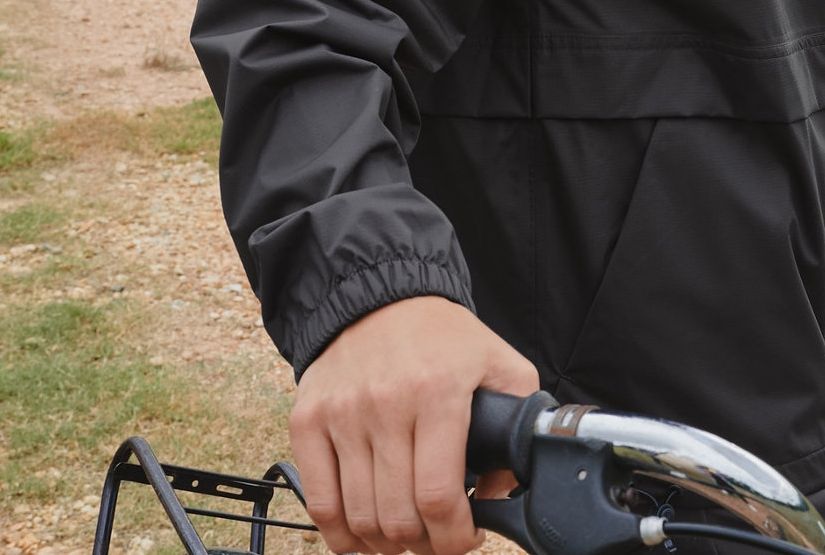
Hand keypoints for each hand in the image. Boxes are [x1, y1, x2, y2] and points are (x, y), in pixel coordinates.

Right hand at [289, 295, 539, 554]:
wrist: (380, 294)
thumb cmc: (445, 337)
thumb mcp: (501, 364)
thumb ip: (517, 426)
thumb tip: (498, 493)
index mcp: (438, 391)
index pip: (437, 495)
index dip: (453, 537)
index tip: (467, 538)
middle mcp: (385, 404)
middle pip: (397, 515)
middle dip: (424, 544)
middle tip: (438, 539)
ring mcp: (341, 414)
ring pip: (359, 517)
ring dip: (386, 544)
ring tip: (406, 536)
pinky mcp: (307, 421)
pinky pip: (319, 503)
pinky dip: (341, 535)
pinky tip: (364, 535)